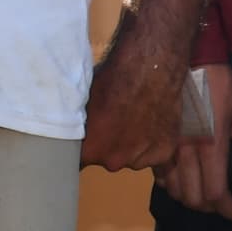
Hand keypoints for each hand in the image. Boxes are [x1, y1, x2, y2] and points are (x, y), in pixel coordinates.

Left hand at [82, 24, 190, 176]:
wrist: (150, 69)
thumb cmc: (114, 79)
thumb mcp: (83, 101)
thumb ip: (76, 124)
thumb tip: (68, 130)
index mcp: (89, 150)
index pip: (79, 161)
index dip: (83, 147)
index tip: (88, 135)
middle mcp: (114, 161)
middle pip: (107, 159)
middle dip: (108, 144)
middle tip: (115, 120)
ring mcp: (141, 159)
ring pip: (132, 157)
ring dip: (132, 144)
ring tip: (136, 117)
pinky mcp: (164, 153)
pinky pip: (154, 154)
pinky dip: (153, 142)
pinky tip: (152, 121)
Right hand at [158, 69, 231, 217]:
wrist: (187, 61)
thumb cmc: (221, 87)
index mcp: (212, 146)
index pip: (217, 194)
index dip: (230, 211)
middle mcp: (186, 152)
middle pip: (194, 199)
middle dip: (212, 209)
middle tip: (225, 204)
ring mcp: (166, 148)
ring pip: (175, 191)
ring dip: (192, 200)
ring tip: (206, 196)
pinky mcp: (153, 142)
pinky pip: (159, 177)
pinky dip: (173, 187)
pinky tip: (184, 182)